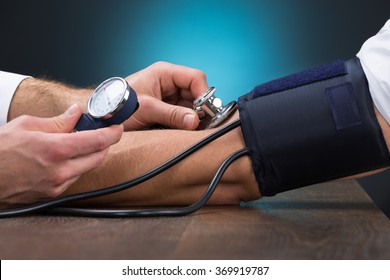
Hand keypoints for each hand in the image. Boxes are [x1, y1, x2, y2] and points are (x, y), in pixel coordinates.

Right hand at [0, 104, 122, 207]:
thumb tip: (76, 113)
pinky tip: (68, 157)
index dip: (113, 133)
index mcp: (55, 150)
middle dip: (105, 143)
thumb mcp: (27, 125)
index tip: (118, 127)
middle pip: (99, 156)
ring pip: (88, 168)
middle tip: (103, 132)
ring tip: (80, 142)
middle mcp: (60, 170)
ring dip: (91, 154)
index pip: (97, 141)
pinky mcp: (53, 193)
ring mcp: (57, 185)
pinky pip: (75, 177)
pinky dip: (78, 165)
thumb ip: (58, 121)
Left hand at [124, 61, 208, 129]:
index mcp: (165, 73)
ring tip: (195, 130)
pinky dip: (187, 123)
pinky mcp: (166, 110)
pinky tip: (187, 131)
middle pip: (195, 93)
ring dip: (194, 118)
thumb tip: (195, 120)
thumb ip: (172, 114)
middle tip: (204, 125)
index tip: (207, 111)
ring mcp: (168, 97)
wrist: (102, 116)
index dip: (203, 93)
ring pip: (191, 106)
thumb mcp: (146, 109)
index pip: (195, 78)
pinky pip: (183, 115)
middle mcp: (169, 83)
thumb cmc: (117, 105)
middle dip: (201, 108)